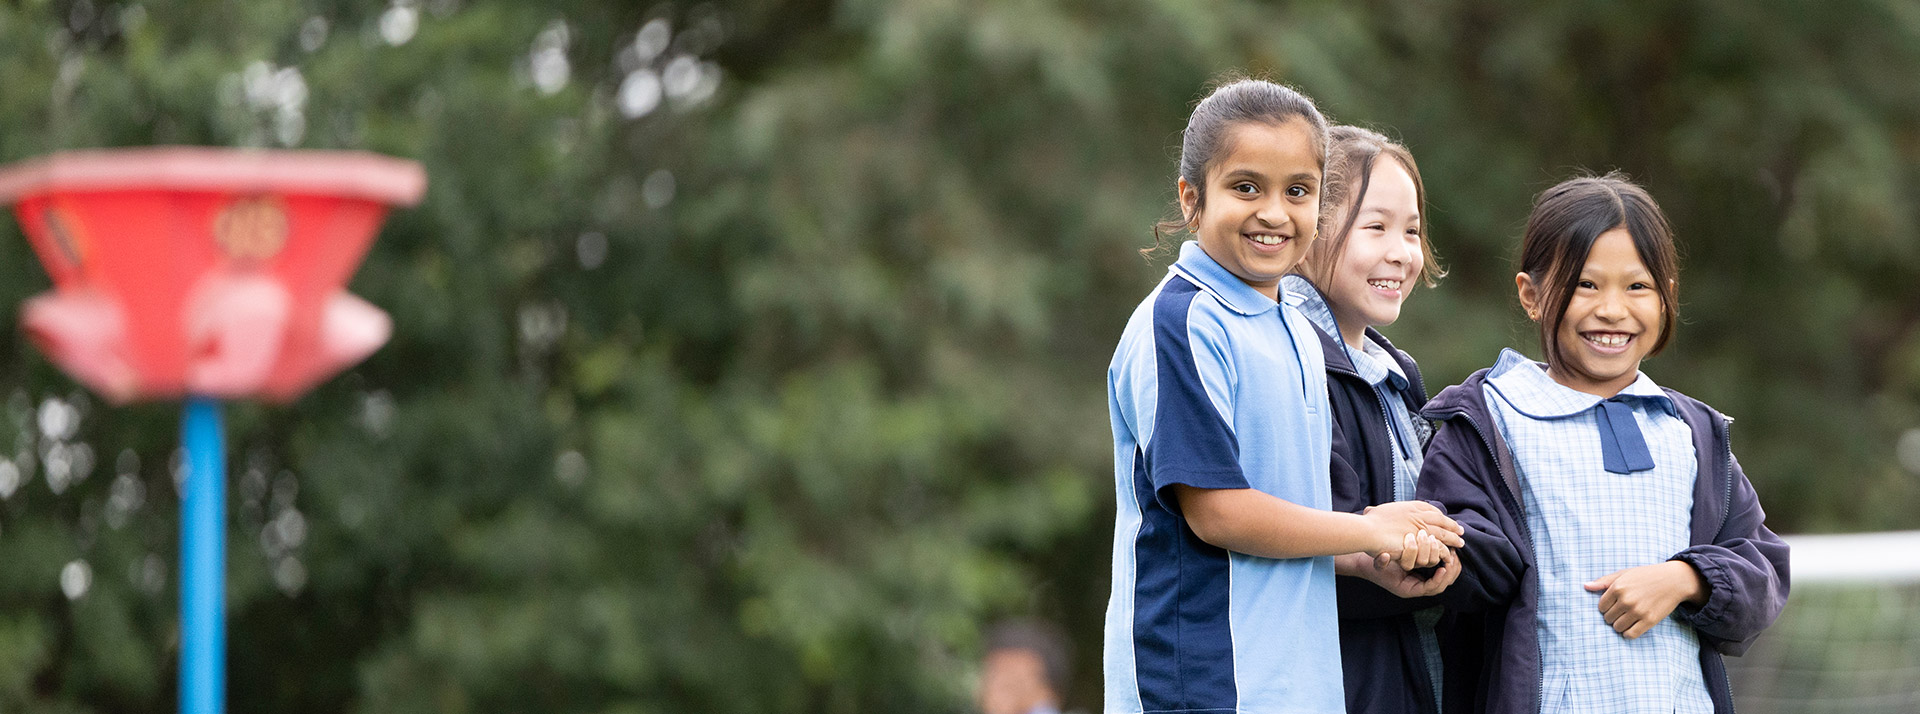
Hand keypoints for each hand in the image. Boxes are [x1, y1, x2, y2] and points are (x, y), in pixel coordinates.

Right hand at [1353, 547, 1460, 597]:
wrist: (1371, 565)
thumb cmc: (1375, 565)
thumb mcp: (1376, 564)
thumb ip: (1380, 562)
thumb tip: (1385, 556)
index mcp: (1408, 589)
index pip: (1429, 589)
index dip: (1438, 579)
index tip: (1443, 567)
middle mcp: (1417, 588)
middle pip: (1441, 586)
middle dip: (1449, 573)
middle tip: (1453, 558)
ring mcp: (1422, 582)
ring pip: (1444, 580)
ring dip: (1451, 568)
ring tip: (1454, 554)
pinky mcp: (1424, 575)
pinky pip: (1441, 573)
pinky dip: (1447, 564)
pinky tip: (1449, 552)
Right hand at [1361, 501, 1464, 568]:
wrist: (1369, 531)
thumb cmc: (1368, 524)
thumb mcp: (1374, 513)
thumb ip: (1376, 512)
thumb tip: (1370, 510)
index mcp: (1409, 506)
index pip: (1430, 508)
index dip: (1439, 515)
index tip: (1445, 519)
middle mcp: (1418, 514)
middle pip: (1441, 520)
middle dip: (1452, 526)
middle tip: (1461, 530)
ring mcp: (1422, 527)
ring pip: (1444, 534)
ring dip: (1453, 539)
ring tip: (1460, 544)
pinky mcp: (1423, 542)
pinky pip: (1439, 546)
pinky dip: (1445, 551)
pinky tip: (1449, 555)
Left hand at [1583, 561, 1708, 638]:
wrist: (1674, 580)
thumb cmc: (1646, 576)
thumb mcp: (1624, 574)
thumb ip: (1604, 581)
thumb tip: (1585, 586)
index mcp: (1618, 587)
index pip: (1601, 607)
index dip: (1607, 607)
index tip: (1615, 605)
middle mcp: (1626, 600)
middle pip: (1608, 619)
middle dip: (1613, 616)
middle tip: (1623, 611)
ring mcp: (1638, 611)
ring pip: (1617, 628)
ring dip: (1620, 625)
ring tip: (1628, 618)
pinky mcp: (1649, 620)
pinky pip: (1630, 635)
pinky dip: (1629, 633)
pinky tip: (1633, 626)